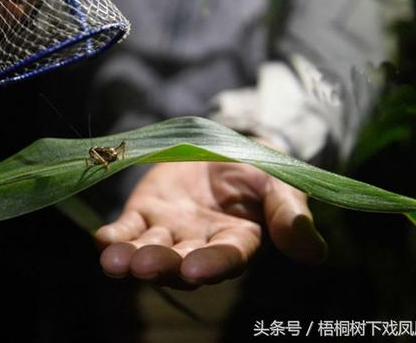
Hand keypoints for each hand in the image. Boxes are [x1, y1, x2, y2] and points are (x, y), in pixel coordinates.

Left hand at [95, 159, 326, 289]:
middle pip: (180, 260)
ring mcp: (169, 230)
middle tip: (146, 266)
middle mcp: (200, 244)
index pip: (226, 257)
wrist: (224, 147)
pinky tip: (101, 240)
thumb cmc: (257, 170)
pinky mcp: (145, 213)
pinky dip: (113, 236)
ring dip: (131, 257)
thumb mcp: (280, 183)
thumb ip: (290, 215)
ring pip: (149, 249)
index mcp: (238, 240)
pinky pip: (127, 229)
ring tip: (115, 262)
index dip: (212, 264)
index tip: (195, 268)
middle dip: (163, 264)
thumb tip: (313, 252)